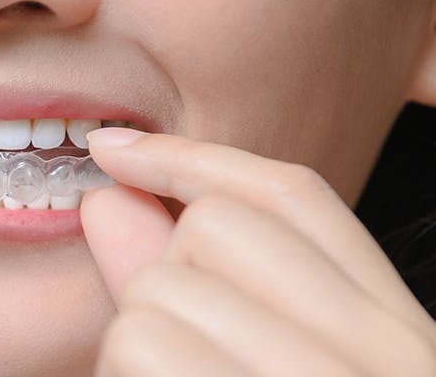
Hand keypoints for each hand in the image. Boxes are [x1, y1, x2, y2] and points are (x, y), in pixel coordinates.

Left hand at [81, 128, 435, 375]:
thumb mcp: (257, 362)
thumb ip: (186, 284)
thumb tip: (108, 198)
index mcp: (395, 334)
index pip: (296, 198)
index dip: (192, 158)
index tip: (114, 148)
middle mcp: (383, 353)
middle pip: (215, 227)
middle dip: (161, 277)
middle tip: (175, 355)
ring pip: (160, 287)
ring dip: (134, 343)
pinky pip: (137, 344)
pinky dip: (120, 375)